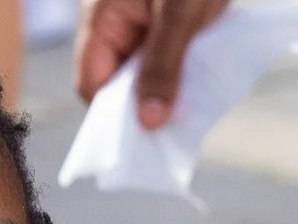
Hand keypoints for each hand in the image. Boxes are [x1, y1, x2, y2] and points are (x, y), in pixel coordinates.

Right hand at [75, 0, 228, 129]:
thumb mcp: (180, 13)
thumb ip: (163, 65)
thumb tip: (149, 122)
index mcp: (100, 17)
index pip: (92, 83)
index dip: (115, 115)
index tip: (148, 136)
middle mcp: (113, 20)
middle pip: (118, 81)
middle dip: (146, 103)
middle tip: (177, 127)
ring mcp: (139, 18)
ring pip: (145, 69)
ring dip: (169, 87)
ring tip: (194, 107)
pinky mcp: (166, 15)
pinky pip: (167, 53)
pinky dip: (183, 69)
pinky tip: (205, 82)